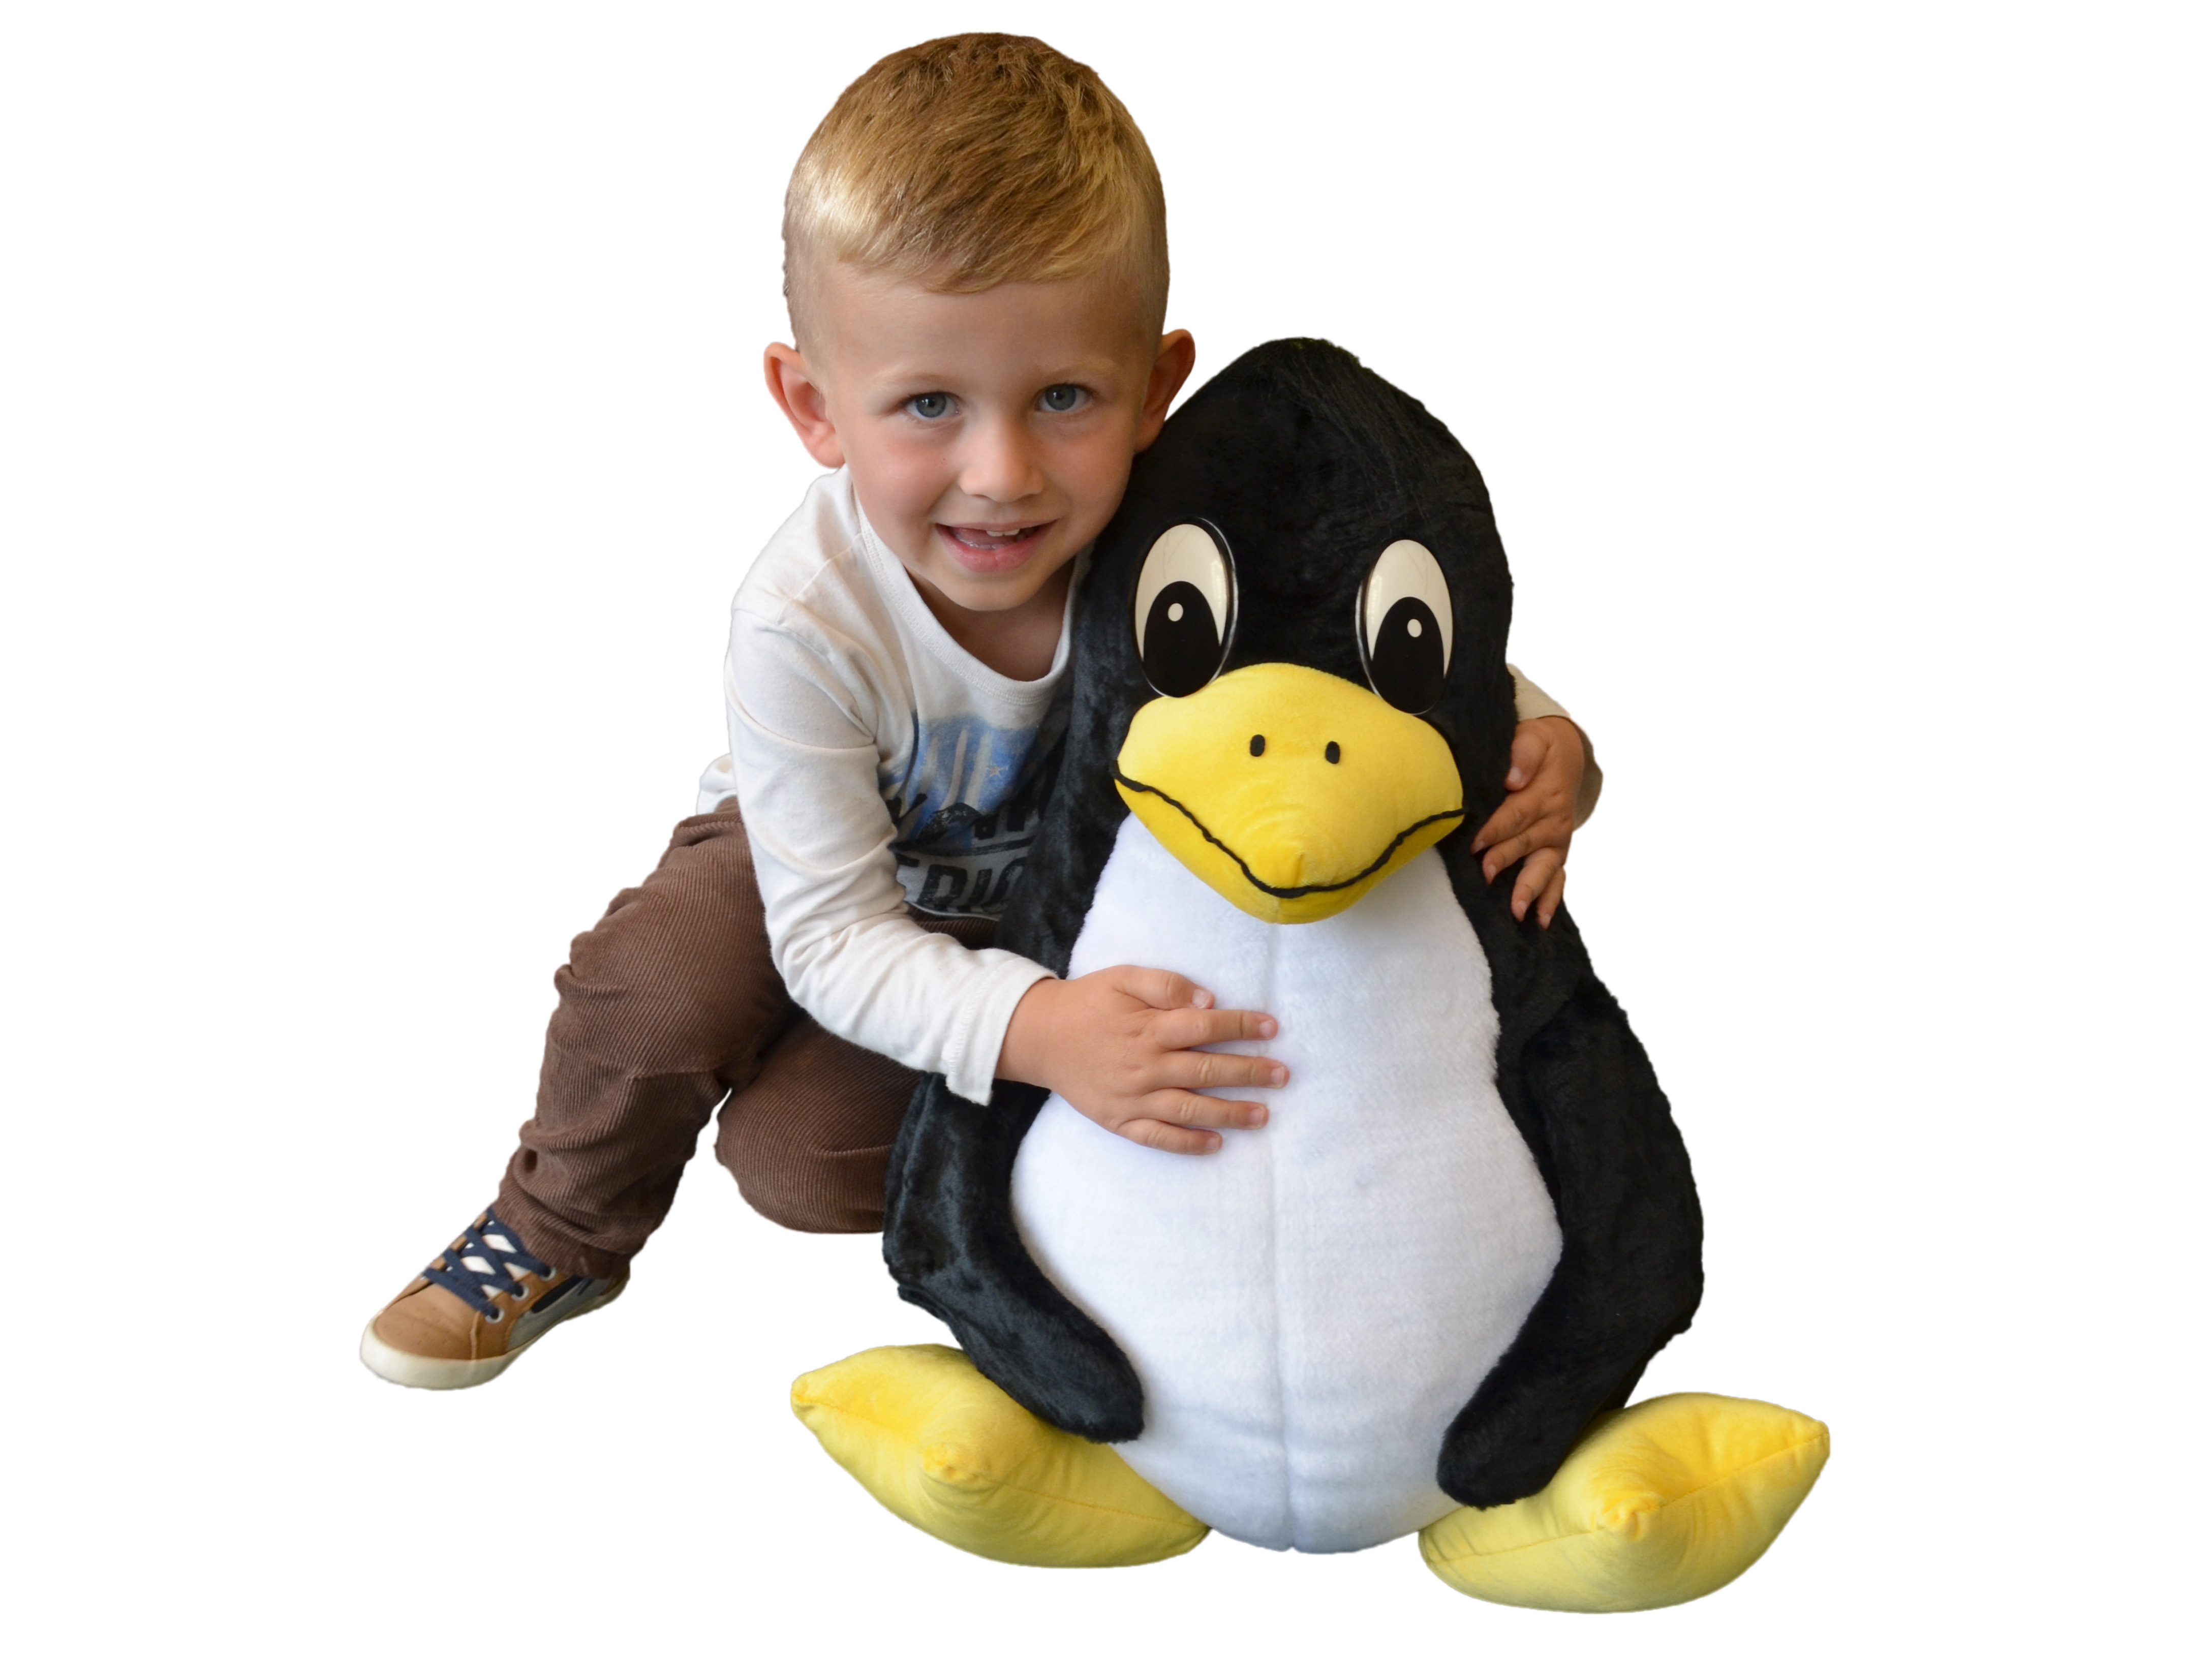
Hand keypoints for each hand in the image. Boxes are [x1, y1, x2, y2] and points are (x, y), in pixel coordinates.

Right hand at [997, 967, 1285, 1154]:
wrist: (1040, 1037)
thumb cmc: (1088, 1002)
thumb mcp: (1123, 978)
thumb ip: (1166, 985)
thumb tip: (1208, 1000)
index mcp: (1148, 1028)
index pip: (1205, 1027)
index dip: (1241, 1027)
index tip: (1272, 1029)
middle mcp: (1144, 1065)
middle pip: (1205, 1071)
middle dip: (1249, 1073)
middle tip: (1282, 1075)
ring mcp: (1132, 1098)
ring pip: (1189, 1109)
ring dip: (1230, 1112)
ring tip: (1264, 1114)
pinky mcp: (1119, 1120)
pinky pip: (1158, 1137)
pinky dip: (1187, 1143)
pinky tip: (1216, 1144)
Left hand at [1469, 716, 1585, 927]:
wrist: (1567, 754)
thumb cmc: (1540, 747)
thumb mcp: (1533, 737)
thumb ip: (1523, 754)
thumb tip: (1513, 779)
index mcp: (1544, 793)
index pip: (1516, 813)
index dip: (1496, 829)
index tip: (1476, 843)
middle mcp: (1554, 820)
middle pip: (1526, 843)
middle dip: (1506, 860)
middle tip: (1486, 876)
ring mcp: (1557, 840)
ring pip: (1544, 867)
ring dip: (1530, 889)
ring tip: (1517, 912)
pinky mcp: (1558, 852)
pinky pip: (1557, 879)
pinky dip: (1550, 900)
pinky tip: (1539, 922)